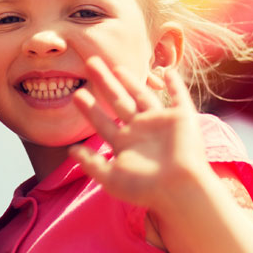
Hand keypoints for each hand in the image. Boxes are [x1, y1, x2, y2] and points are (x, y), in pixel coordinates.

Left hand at [69, 56, 210, 212]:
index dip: (89, 108)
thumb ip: (91, 163)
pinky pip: (179, 97)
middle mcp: (141, 130)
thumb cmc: (146, 189)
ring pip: (142, 95)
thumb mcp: (111, 178)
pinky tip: (168, 71)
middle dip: (104, 82)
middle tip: (90, 62)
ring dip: (132, 81)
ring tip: (117, 67)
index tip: (76, 94)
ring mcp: (161, 123)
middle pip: (118, 100)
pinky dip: (175, 85)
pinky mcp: (182, 119)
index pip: (102, 121)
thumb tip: (70, 151)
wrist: (180, 190)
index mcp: (125, 144)